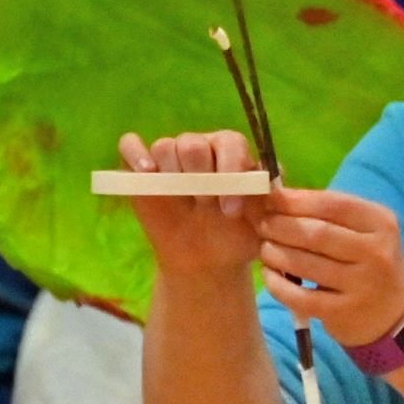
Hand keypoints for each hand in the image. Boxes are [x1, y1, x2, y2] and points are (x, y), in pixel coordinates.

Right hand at [115, 130, 261, 281]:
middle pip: (193, 142)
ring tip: (184, 202)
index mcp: (231, 152)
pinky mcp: (140, 170)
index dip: (230, 171)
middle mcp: (200, 147)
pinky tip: (147, 172)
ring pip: (165, 146)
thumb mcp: (261, 222)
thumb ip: (268, 199)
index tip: (231, 208)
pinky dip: (135, 153)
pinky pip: (130, 145)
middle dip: (200, 175)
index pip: (230, 143)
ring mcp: (169, 156)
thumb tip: (273, 182)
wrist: (207, 261)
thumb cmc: (237, 236)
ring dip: (174, 173)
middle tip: (206, 205)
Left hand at [259, 189, 403, 349]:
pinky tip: (270, 275)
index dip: (296, 200)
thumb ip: (330, 213)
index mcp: (380, 223)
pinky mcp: (343, 313)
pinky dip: (279, 284)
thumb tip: (280, 196)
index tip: (270, 199)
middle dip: (281, 226)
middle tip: (262, 225)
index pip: (333, 204)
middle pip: (316, 233)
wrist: (395, 314)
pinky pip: (301, 297)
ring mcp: (361, 285)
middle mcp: (375, 252)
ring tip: (265, 248)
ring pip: (306, 263)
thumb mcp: (365, 231)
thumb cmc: (371, 263)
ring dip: (276, 253)